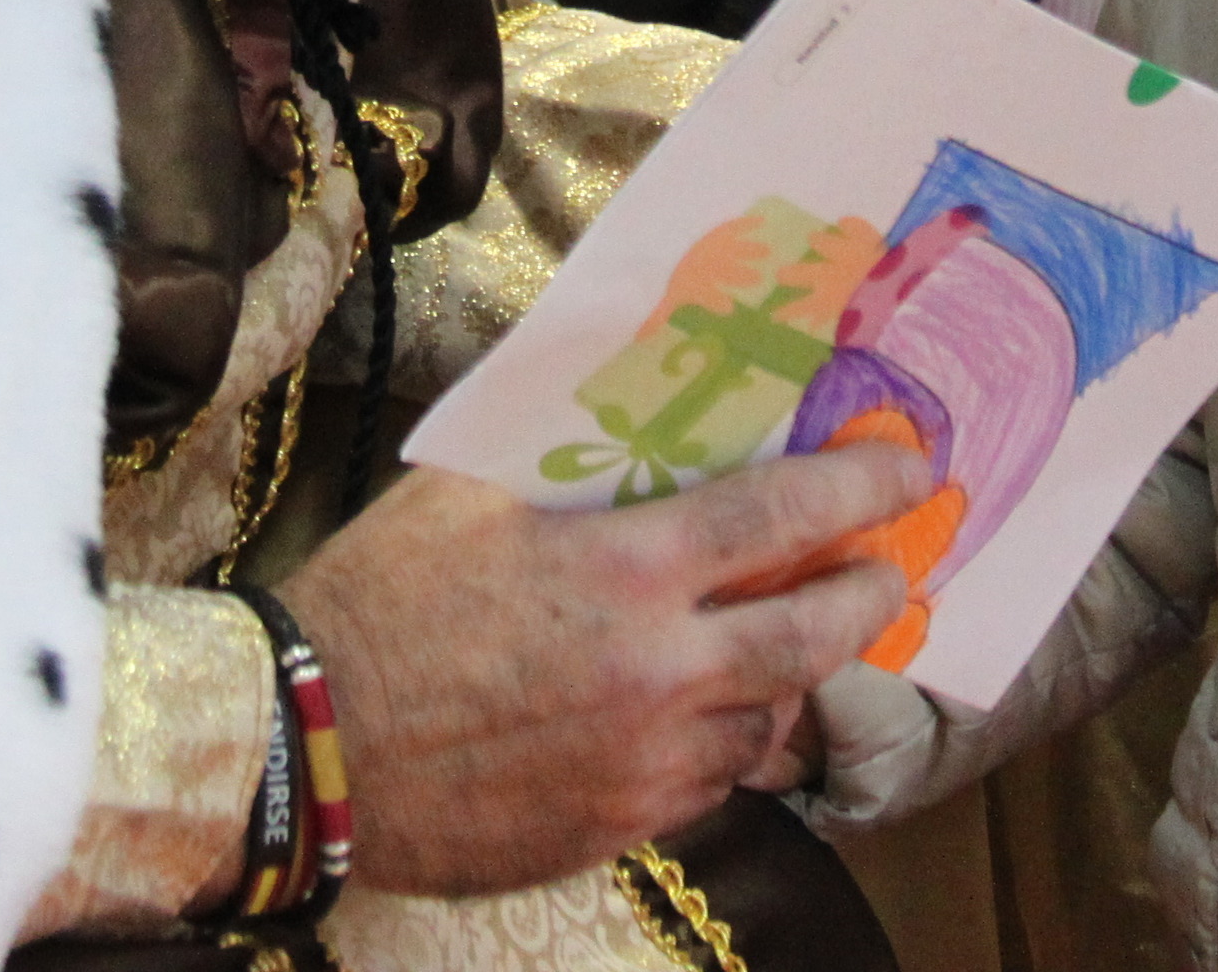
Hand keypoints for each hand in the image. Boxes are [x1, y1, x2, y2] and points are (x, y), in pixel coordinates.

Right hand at [282, 443, 924, 896]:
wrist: (306, 746)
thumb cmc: (378, 600)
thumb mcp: (465, 490)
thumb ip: (559, 451)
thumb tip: (618, 389)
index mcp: (626, 571)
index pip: (784, 519)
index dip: (861, 488)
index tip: (911, 470)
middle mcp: (659, 672)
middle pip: (814, 637)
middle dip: (869, 598)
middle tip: (889, 573)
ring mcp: (645, 762)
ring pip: (766, 721)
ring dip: (790, 679)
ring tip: (790, 648)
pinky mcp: (617, 828)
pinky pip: (708, 786)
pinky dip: (723, 745)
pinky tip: (702, 718)